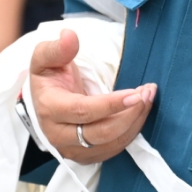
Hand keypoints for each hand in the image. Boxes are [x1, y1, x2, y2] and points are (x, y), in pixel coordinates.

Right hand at [27, 27, 154, 163]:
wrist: (44, 103)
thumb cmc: (48, 78)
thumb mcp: (45, 58)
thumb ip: (57, 48)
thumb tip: (70, 36)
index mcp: (49, 109)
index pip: (83, 111)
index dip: (111, 104)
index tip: (135, 93)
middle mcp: (59, 135)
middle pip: (101, 132)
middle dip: (129, 113)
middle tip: (146, 92)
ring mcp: (73, 150)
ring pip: (111, 143)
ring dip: (135, 122)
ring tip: (147, 98)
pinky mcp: (87, 156)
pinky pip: (115, 148)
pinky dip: (132, 131)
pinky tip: (140, 111)